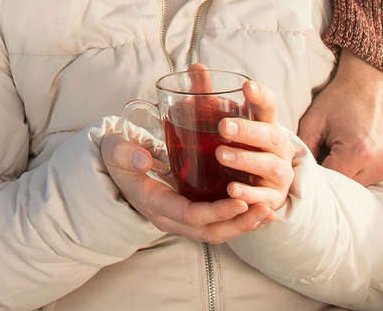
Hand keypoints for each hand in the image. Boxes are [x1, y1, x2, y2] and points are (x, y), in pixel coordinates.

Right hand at [99, 131, 272, 244]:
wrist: (113, 168)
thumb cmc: (117, 157)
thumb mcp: (115, 150)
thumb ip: (125, 153)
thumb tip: (143, 160)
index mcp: (154, 203)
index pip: (190, 215)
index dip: (217, 211)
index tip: (241, 200)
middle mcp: (168, 218)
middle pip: (209, 232)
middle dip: (239, 223)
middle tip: (265, 208)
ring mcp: (179, 219)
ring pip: (215, 232)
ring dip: (243, 225)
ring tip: (269, 212)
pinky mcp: (188, 214)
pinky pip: (216, 225)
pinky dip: (238, 221)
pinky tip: (258, 211)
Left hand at [217, 79, 294, 215]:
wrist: (253, 185)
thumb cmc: (237, 146)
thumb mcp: (223, 121)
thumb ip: (208, 96)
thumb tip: (196, 67)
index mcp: (266, 125)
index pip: (269, 107)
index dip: (261, 96)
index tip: (247, 86)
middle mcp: (278, 148)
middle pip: (271, 136)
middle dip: (249, 131)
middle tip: (223, 127)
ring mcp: (279, 174)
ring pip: (269, 165)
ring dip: (246, 160)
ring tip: (221, 155)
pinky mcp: (273, 198)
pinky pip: (264, 197)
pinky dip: (249, 193)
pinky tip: (232, 189)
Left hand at [297, 49, 382, 184]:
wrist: (374, 79)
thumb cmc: (340, 98)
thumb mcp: (313, 121)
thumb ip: (304, 150)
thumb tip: (298, 174)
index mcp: (357, 154)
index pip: (330, 181)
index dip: (318, 172)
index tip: (312, 161)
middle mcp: (381, 163)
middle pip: (349, 185)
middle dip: (336, 173)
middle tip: (329, 152)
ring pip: (366, 183)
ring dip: (354, 172)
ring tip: (347, 147)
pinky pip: (381, 175)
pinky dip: (370, 167)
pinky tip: (365, 146)